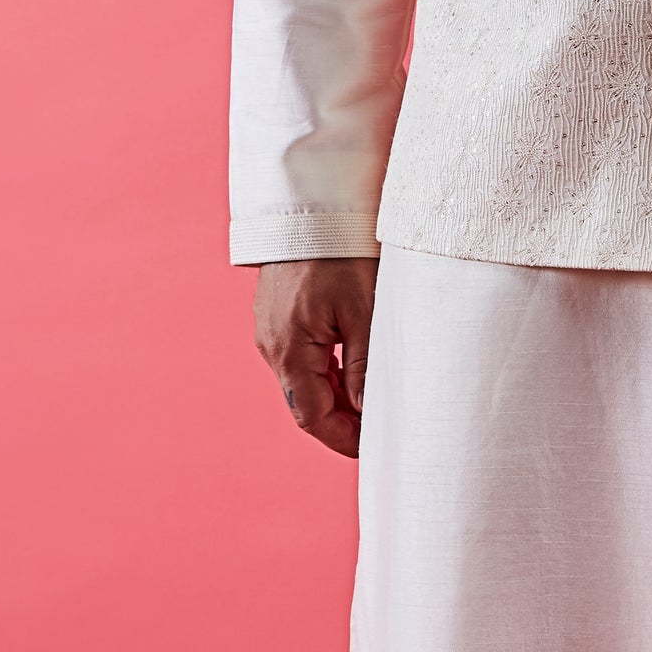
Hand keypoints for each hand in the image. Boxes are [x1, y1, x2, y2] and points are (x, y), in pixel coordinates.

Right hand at [254, 257, 377, 456]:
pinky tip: (354, 369)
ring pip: (304, 381)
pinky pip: (301, 358)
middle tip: (380, 427)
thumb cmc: (340, 251)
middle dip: (342, 420)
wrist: (312, 205)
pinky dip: (327, 372)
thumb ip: (365, 366)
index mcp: (288, 350)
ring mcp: (271, 330)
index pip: (312, 417)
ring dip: (336, 395)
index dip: (343, 439)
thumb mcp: (364, 311)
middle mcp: (272, 345)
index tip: (374, 447)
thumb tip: (368, 413)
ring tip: (374, 399)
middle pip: (306, 402)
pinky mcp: (278, 316)